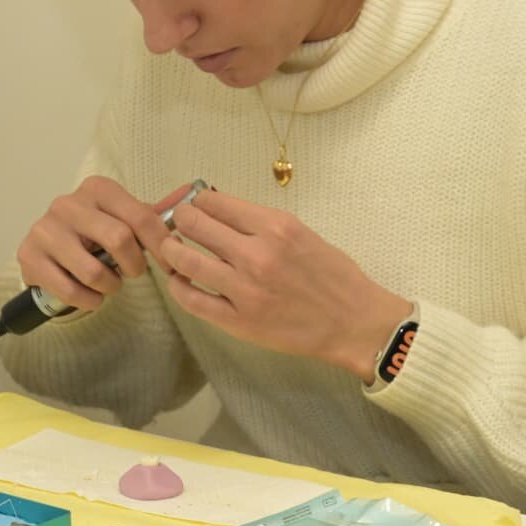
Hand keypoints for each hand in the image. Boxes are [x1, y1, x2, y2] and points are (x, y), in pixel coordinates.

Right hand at [15, 178, 193, 313]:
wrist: (46, 253)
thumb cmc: (93, 235)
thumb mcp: (123, 219)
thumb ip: (154, 214)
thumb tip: (193, 196)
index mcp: (98, 189)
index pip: (141, 216)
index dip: (162, 247)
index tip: (172, 267)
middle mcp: (68, 203)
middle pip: (119, 239)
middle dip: (134, 266)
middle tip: (132, 274)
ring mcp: (45, 229)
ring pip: (94, 271)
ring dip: (110, 286)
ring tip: (109, 284)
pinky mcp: (29, 256)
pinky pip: (71, 290)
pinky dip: (90, 301)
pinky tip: (91, 296)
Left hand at [153, 191, 411, 377]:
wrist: (354, 323)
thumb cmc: (334, 277)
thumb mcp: (303, 234)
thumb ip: (262, 224)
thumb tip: (221, 211)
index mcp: (276, 227)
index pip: (215, 202)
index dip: (197, 201)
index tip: (195, 206)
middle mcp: (256, 254)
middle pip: (193, 225)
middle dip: (180, 220)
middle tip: (179, 225)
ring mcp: (244, 289)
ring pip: (184, 260)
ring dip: (171, 250)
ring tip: (171, 250)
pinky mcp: (238, 321)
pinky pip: (192, 300)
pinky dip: (177, 287)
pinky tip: (178, 281)